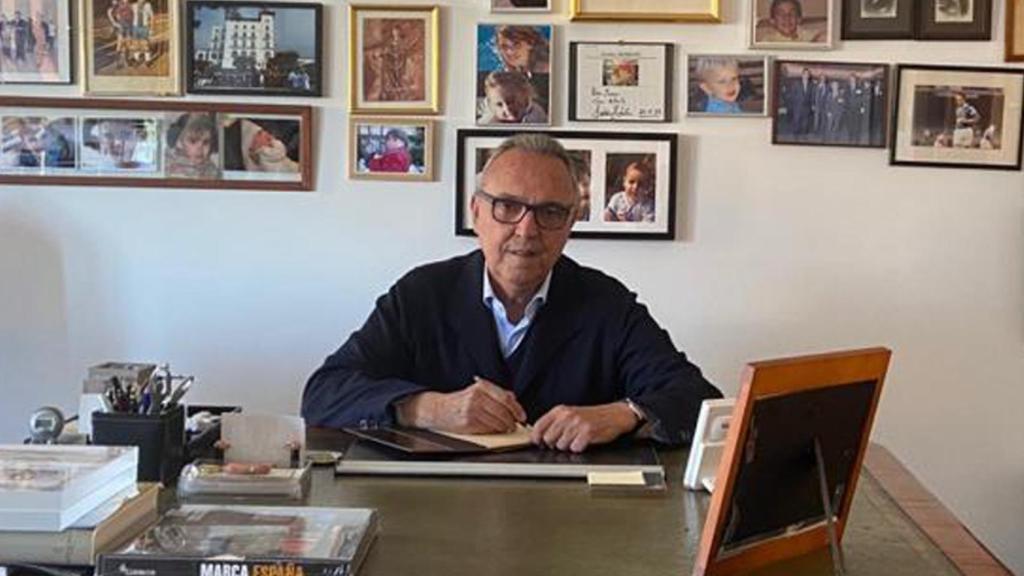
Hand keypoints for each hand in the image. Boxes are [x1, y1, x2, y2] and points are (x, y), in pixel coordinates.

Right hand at [395, 378, 525, 433]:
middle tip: (515, 424)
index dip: (517, 408)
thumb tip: (514, 401)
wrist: (438, 409)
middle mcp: (477, 396)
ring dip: (505, 427)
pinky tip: (495, 430)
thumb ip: (495, 394)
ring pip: (498, 421)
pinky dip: (495, 431)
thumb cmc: (459, 401)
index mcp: (481, 386)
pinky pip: (488, 428)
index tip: (521, 416)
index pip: (506, 397)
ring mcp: (472, 410)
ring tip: (506, 428)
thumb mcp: (476, 391)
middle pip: (504, 410)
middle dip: (512, 420)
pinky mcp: (468, 422)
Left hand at [531, 403, 638, 452]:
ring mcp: (577, 424)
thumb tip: (538, 437)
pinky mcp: (587, 433)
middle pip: (548, 439)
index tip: (538, 442)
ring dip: (567, 446)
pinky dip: (579, 448)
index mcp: (560, 410)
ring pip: (560, 445)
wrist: (613, 415)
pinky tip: (584, 442)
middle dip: (554, 444)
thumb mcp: (569, 414)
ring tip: (576, 439)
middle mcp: (567, 416)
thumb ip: (554, 423)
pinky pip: (575, 449)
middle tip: (564, 440)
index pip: (538, 426)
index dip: (536, 437)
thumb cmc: (590, 416)